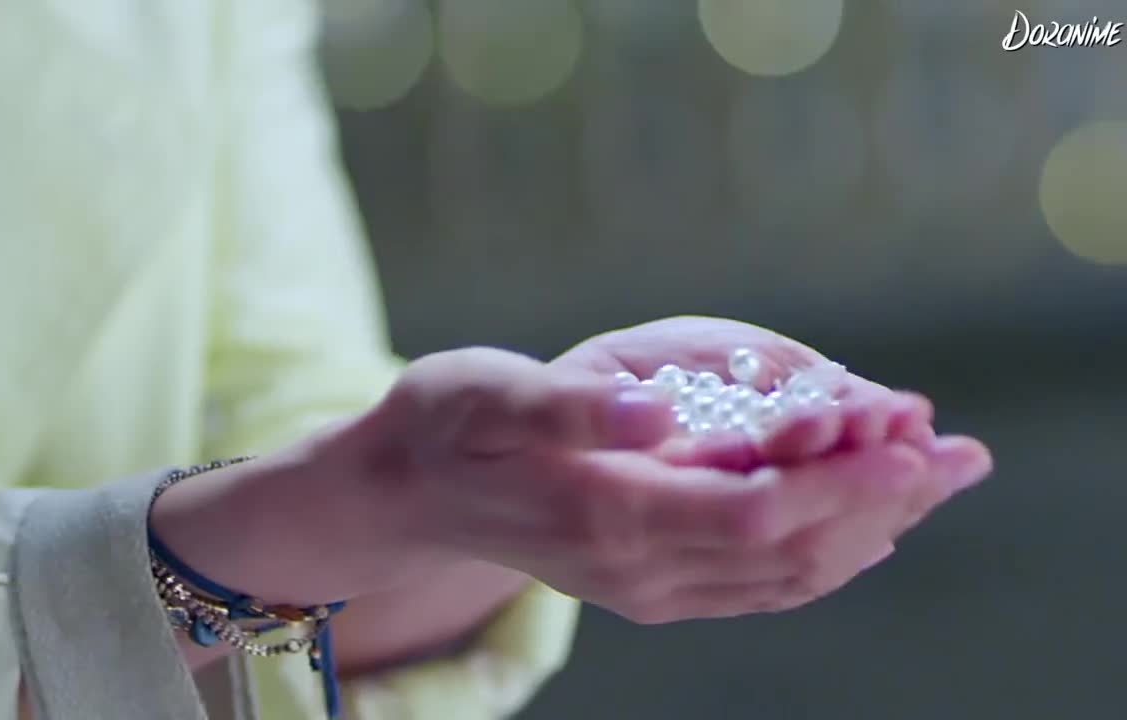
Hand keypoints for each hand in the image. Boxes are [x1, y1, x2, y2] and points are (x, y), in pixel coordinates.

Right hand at [359, 318, 990, 621]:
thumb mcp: (490, 398)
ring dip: (869, 529)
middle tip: (962, 458)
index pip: (758, 510)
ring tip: (936, 483)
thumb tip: (660, 411)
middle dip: (884, 502)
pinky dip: (826, 553)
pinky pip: (760, 585)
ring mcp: (647, 586)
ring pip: (787, 574)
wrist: (409, 494)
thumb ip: (573, 408)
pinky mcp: (651, 585)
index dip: (842, 479)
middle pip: (793, 550)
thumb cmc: (447, 428)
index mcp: (608, 514)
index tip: (911, 437)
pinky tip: (864, 527)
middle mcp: (639, 568)